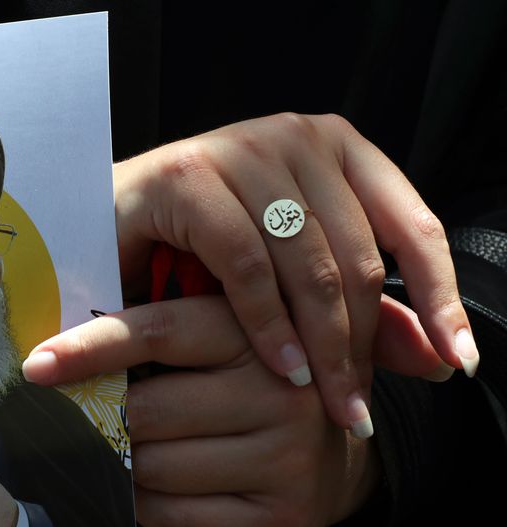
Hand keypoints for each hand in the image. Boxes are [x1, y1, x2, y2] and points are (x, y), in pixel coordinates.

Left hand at [24, 296, 438, 524]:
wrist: (335, 453)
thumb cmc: (251, 383)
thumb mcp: (222, 339)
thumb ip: (162, 328)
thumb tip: (64, 341)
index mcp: (257, 331)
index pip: (158, 330)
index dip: (89, 347)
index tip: (36, 364)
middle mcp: (283, 390)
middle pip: (147, 409)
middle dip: (108, 417)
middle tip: (89, 416)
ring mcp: (288, 458)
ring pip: (153, 468)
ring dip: (123, 465)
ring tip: (131, 450)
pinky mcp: (281, 515)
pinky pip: (175, 515)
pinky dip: (146, 505)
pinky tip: (152, 488)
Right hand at [28, 113, 475, 434]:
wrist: (98, 230)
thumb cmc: (196, 254)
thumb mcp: (291, 282)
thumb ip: (362, 315)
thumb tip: (438, 362)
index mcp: (334, 149)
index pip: (413, 225)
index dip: (442, 298)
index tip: (457, 362)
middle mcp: (293, 138)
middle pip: (358, 255)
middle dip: (361, 344)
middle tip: (355, 409)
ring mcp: (240, 150)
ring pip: (308, 264)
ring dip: (319, 344)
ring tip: (321, 401)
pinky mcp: (188, 177)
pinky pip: (247, 265)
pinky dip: (266, 324)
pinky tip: (279, 368)